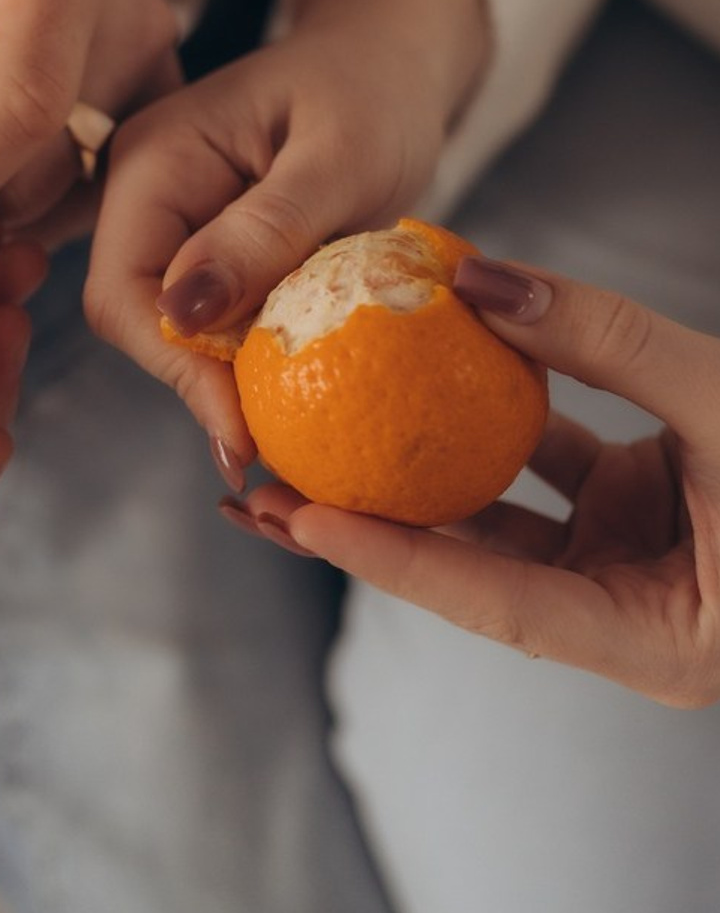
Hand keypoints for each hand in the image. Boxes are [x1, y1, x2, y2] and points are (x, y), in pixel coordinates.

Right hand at [85, 0, 486, 474]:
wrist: (388, 61)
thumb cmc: (375, 91)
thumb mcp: (340, 157)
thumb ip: (264, 231)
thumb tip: (181, 315)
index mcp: (154, 161)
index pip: (123, 288)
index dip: (172, 366)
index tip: (245, 429)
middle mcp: (141, 193)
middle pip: (132, 316)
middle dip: (193, 381)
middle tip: (266, 446)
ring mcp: (166, 219)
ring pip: (165, 325)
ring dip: (217, 375)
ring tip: (280, 432)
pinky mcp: (200, 243)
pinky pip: (202, 314)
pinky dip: (240, 355)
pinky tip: (284, 394)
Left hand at [242, 258, 719, 707]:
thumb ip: (610, 341)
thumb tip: (475, 276)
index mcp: (655, 636)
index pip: (493, 599)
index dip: (390, 559)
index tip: (298, 515)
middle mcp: (625, 607)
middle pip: (464, 566)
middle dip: (361, 528)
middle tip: (256, 492)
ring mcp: (624, 555)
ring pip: (490, 513)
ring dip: (402, 473)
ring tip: (304, 441)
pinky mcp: (632, 504)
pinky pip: (541, 461)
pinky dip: (485, 419)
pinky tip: (418, 378)